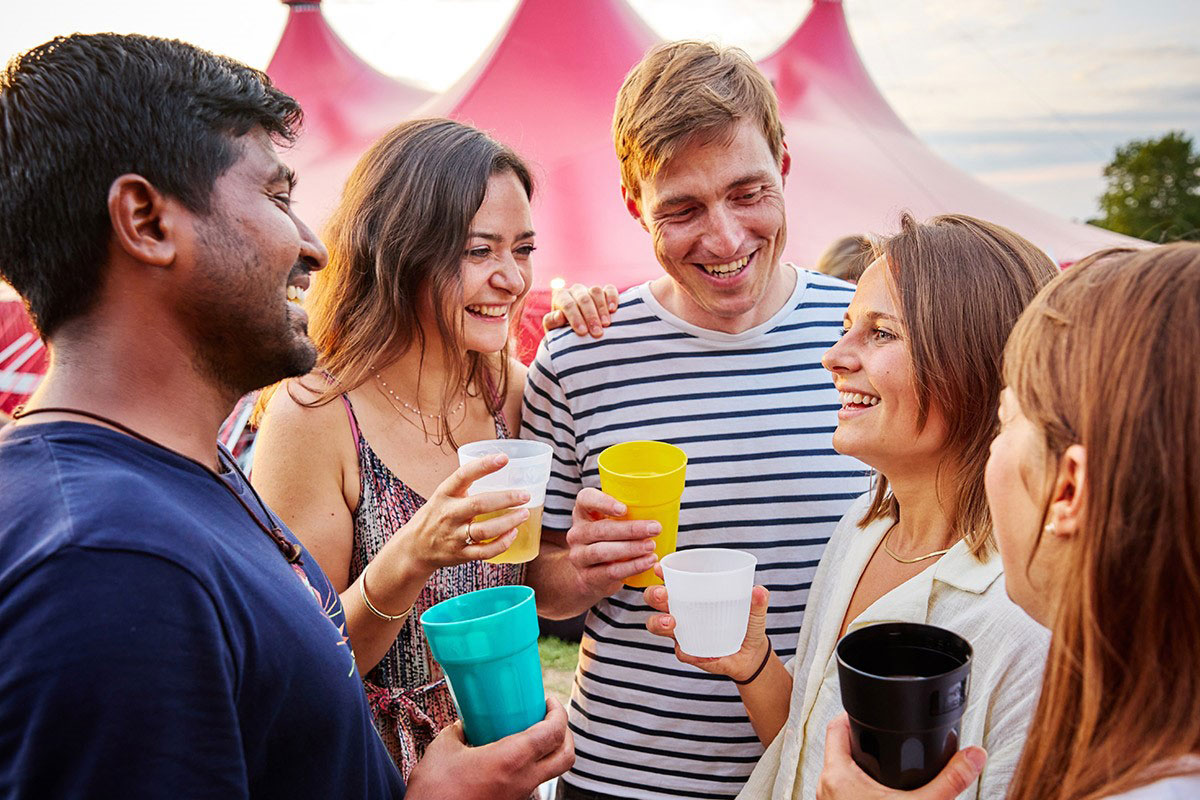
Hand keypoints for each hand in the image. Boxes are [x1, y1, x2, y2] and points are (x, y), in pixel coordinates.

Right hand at [393, 454, 528, 574]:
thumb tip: (502, 469)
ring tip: (524, 514)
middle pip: (479, 504)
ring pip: (485, 530)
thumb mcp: (444, 496)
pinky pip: (485, 551)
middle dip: (506, 499)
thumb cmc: (437, 515)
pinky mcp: (460, 554)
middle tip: (525, 495)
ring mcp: (454, 536)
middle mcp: (448, 514)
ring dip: (508, 522)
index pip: (463, 475)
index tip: (504, 458)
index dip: (484, 466)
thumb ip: (466, 486)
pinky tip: (513, 534)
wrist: (415, 547)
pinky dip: (502, 543)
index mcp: (444, 494)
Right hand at [406, 698, 574, 799]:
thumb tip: (463, 725)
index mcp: (511, 760)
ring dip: (548, 751)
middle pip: (566, 757)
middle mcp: (523, 780)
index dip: (558, 713)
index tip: (547, 701)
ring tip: (528, 735)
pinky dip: (530, 766)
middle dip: (565, 734)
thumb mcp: (442, 749)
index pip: (553, 734)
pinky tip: (507, 756)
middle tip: (547, 718)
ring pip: (551, 772)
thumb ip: (457, 731)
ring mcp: (519, 795)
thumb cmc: (435, 790)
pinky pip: (531, 782)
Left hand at [543, 283, 618, 336]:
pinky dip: (612, 298)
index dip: (575, 318)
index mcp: (561, 296)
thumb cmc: (562, 331)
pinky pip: (610, 289)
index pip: (567, 304)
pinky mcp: (605, 291)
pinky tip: (613, 310)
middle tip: (597, 333)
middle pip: (583, 299)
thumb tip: (559, 316)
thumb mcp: (553, 329)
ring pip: (596, 291)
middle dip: (591, 316)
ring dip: (602, 308)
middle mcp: (575, 290)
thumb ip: (552, 322)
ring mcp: (590, 290)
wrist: (576, 331)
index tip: (582, 332)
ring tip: (606, 324)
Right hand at [565, 487, 660, 598]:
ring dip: (631, 549)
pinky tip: (647, 562)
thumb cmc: (606, 541)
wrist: (585, 574)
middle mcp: (577, 533)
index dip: (603, 502)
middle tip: (654, 528)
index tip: (624, 509)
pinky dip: (631, 567)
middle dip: (630, 529)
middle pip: (600, 529)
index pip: (586, 499)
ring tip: (651, 547)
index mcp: (582, 512)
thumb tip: (663, 507)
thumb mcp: (607, 523)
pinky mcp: (588, 577)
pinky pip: (610, 572)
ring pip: (603, 551)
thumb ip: (625, 514)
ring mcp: (579, 556)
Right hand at [645, 571, 772, 678]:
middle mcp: (682, 611)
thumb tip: (759, 590)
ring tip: (671, 623)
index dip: (662, 572)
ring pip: (657, 625)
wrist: (751, 656)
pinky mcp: (689, 653)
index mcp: (694, 595)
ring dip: (659, 622)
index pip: (673, 579)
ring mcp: (683, 632)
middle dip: (653, 594)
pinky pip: (682, 652)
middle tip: (663, 595)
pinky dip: (689, 652)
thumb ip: (758, 601)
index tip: (660, 568)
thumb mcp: (754, 611)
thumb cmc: (747, 625)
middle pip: (656, 600)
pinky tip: (701, 653)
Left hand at [816, 714, 985, 799]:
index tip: (871, 710)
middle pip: (838, 747)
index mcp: (838, 775)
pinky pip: (843, 791)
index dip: (853, 714)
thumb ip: (948, 781)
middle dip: (862, 740)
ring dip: (859, 764)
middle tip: (883, 734)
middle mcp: (827, 787)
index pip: (836, 726)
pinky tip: (879, 789)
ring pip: (839, 771)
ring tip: (882, 758)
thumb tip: (974, 756)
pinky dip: (859, 785)